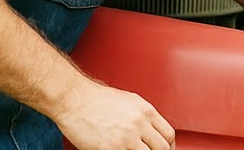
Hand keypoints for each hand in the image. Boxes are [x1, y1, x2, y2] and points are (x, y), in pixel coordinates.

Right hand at [53, 80, 175, 149]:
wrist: (74, 99)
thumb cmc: (97, 98)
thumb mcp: (129, 101)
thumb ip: (143, 116)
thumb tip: (151, 131)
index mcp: (146, 111)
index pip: (168, 134)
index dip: (168, 146)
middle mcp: (139, 124)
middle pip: (161, 148)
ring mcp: (126, 138)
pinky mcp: (111, 148)